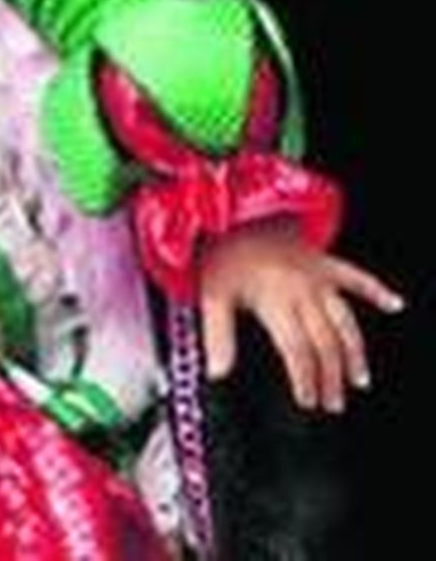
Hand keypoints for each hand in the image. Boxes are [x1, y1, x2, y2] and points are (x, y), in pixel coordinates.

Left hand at [199, 218, 404, 411]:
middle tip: (333, 402)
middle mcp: (303, 290)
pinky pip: (356, 276)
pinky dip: (377, 290)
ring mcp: (318, 275)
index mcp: (277, 299)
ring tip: (359, 378)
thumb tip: (217, 373)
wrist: (233, 203)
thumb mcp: (211, 290)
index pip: (298, 351)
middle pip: (325, 342)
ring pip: (346, 320)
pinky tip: (394, 303)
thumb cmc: (222, 246)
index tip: (307, 400)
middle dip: (331, 376)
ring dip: (355, 351)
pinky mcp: (324, 259)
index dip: (304, 379)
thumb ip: (218, 334)